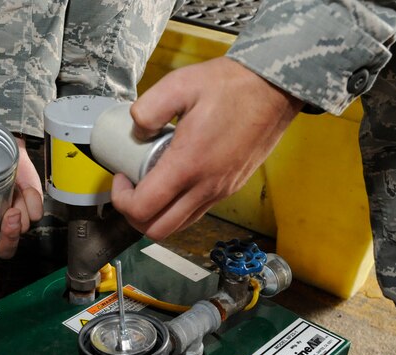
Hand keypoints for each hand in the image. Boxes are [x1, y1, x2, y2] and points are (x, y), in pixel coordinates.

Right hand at [0, 137, 43, 262]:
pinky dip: (33, 203)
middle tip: (8, 219)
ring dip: (20, 219)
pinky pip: (37, 214)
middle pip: (3, 251)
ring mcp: (14, 220)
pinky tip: (25, 191)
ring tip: (14, 199)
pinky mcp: (31, 207)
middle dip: (8, 240)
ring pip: (22, 231)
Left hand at [111, 57, 302, 240]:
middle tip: (131, 189)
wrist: (274, 90)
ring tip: (152, 185)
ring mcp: (220, 192)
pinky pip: (196, 212)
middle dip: (135, 216)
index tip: (121, 176)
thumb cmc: (230, 86)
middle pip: (158, 230)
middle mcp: (205, 187)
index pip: (143, 208)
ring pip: (179, 226)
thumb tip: (136, 131)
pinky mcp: (230, 189)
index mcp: (188, 166)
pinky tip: (175, 180)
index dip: (122, 200)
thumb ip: (148, 109)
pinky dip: (178, 207)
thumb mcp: (180, 84)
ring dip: (157, 215)